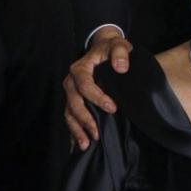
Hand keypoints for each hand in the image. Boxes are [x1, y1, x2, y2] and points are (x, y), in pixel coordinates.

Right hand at [63, 26, 131, 149]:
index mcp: (81, 68)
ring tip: (86, 145)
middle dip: (85, 119)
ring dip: (77, 129)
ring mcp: (71, 92)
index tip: (112, 107)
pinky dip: (74, 131)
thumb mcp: (119, 45)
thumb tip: (121, 67)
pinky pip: (70, 117)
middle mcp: (71, 81)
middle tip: (97, 134)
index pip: (85, 85)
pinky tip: (78, 145)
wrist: (104, 49)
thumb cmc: (112, 48)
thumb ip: (120, 53)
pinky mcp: (74, 100)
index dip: (97, 97)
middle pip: (74, 103)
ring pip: (69, 113)